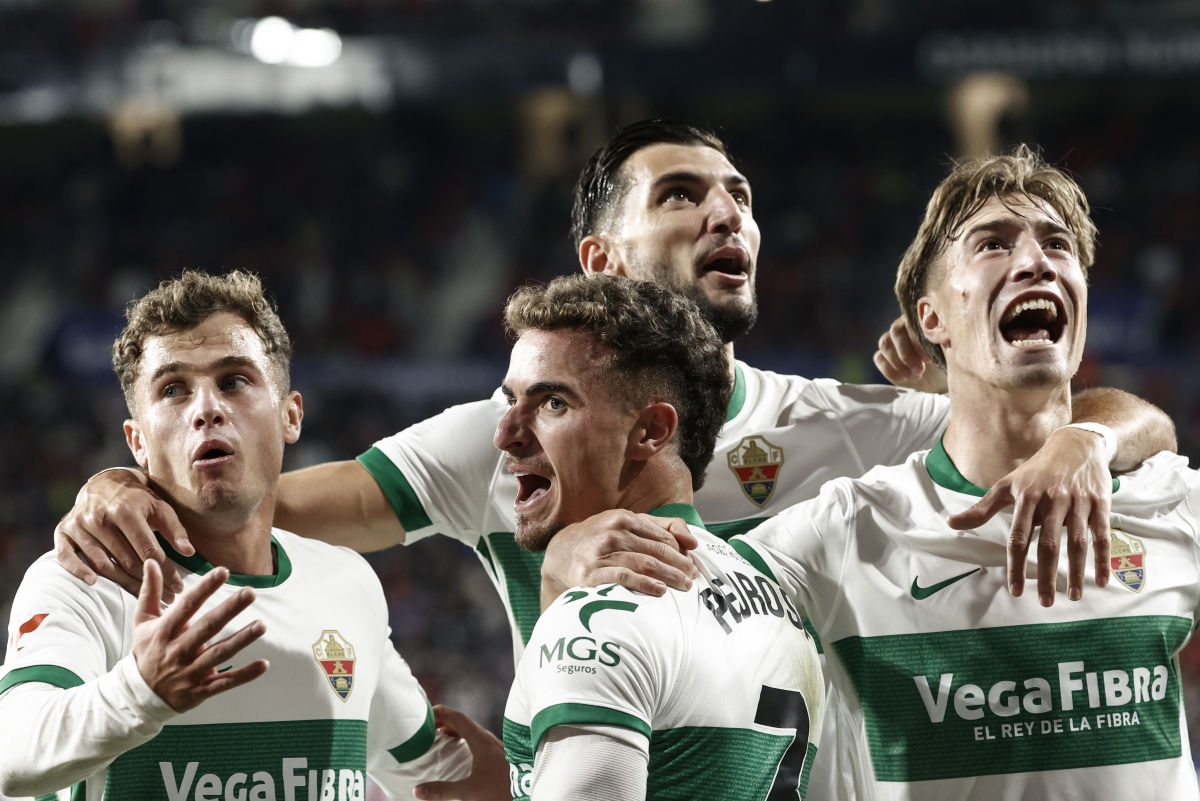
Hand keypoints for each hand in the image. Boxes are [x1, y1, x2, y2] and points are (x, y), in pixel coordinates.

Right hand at [54, 468, 192, 601]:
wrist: (104, 484)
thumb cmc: (138, 500)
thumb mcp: (160, 508)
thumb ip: (175, 530)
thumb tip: (189, 552)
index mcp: (125, 509)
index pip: (147, 548)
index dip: (165, 570)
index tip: (178, 587)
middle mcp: (99, 517)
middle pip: (125, 560)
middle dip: (148, 581)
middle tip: (168, 598)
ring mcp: (78, 525)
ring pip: (102, 564)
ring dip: (123, 584)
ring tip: (144, 596)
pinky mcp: (63, 531)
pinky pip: (66, 556)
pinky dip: (77, 570)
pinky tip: (93, 583)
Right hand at [132, 560, 268, 712]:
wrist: (137, 696)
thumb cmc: (145, 652)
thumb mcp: (142, 622)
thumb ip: (150, 592)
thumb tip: (152, 562)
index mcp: (164, 631)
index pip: (186, 606)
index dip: (204, 588)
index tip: (222, 571)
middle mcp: (178, 651)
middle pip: (207, 628)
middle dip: (229, 610)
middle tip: (250, 593)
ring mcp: (190, 672)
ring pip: (219, 654)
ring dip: (241, 640)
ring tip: (262, 625)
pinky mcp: (200, 690)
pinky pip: (225, 682)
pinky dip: (245, 675)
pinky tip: (264, 664)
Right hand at [413, 705, 508, 800]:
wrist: (529, 792)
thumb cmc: (503, 789)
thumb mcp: (469, 792)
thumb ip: (443, 791)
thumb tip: (417, 791)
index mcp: (480, 740)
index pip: (457, 718)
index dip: (440, 712)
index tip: (425, 713)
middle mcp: (488, 739)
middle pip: (463, 722)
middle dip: (444, 720)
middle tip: (427, 726)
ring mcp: (494, 746)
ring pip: (471, 731)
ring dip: (454, 730)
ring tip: (438, 736)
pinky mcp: (498, 755)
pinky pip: (476, 740)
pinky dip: (463, 739)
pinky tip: (459, 751)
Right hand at [540, 509, 699, 608]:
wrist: (560, 553)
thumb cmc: (601, 540)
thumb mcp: (626, 525)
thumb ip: (661, 527)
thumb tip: (693, 541)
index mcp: (623, 518)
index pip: (662, 536)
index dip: (681, 552)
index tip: (693, 565)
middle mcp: (612, 532)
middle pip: (657, 550)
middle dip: (679, 565)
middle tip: (693, 578)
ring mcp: (601, 552)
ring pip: (644, 564)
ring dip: (668, 576)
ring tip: (683, 586)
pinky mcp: (591, 573)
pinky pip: (624, 578)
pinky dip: (645, 584)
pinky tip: (659, 591)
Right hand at [873, 316, 948, 393]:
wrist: (942, 380)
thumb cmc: (950, 363)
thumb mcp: (953, 352)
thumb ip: (945, 339)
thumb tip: (939, 332)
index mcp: (922, 320)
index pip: (913, 322)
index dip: (917, 342)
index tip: (927, 359)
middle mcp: (905, 325)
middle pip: (896, 331)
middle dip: (906, 353)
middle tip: (919, 370)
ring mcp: (893, 340)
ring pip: (885, 343)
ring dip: (898, 362)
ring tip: (915, 376)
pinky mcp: (885, 355)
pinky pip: (879, 357)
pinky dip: (890, 370)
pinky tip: (904, 378)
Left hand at [948, 427, 1111, 606]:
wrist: (1075, 445)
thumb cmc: (1036, 471)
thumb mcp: (1007, 485)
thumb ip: (982, 508)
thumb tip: (951, 524)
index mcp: (1027, 497)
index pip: (1018, 537)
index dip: (1016, 565)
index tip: (1015, 590)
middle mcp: (1052, 500)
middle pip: (1048, 543)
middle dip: (1047, 576)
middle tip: (1045, 602)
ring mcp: (1078, 502)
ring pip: (1077, 541)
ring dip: (1077, 571)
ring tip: (1073, 596)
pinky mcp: (1100, 503)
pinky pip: (1102, 534)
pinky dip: (1102, 558)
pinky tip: (1101, 580)